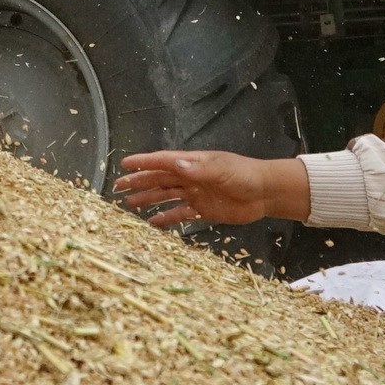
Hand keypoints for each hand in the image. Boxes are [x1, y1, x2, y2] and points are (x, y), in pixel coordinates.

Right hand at [108, 150, 308, 227]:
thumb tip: (176, 165)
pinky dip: (167, 217)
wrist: (266, 192)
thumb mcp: (222, 169)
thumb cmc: (245, 174)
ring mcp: (196, 193)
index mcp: (193, 163)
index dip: (143, 163)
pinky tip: (153, 222)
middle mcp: (191, 177)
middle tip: (118, 187)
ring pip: (166, 196)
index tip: (124, 164)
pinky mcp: (204, 209)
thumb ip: (198, 169)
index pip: (163, 161)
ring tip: (130, 204)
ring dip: (149, 199)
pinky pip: (181, 213)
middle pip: (159, 179)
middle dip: (139, 182)